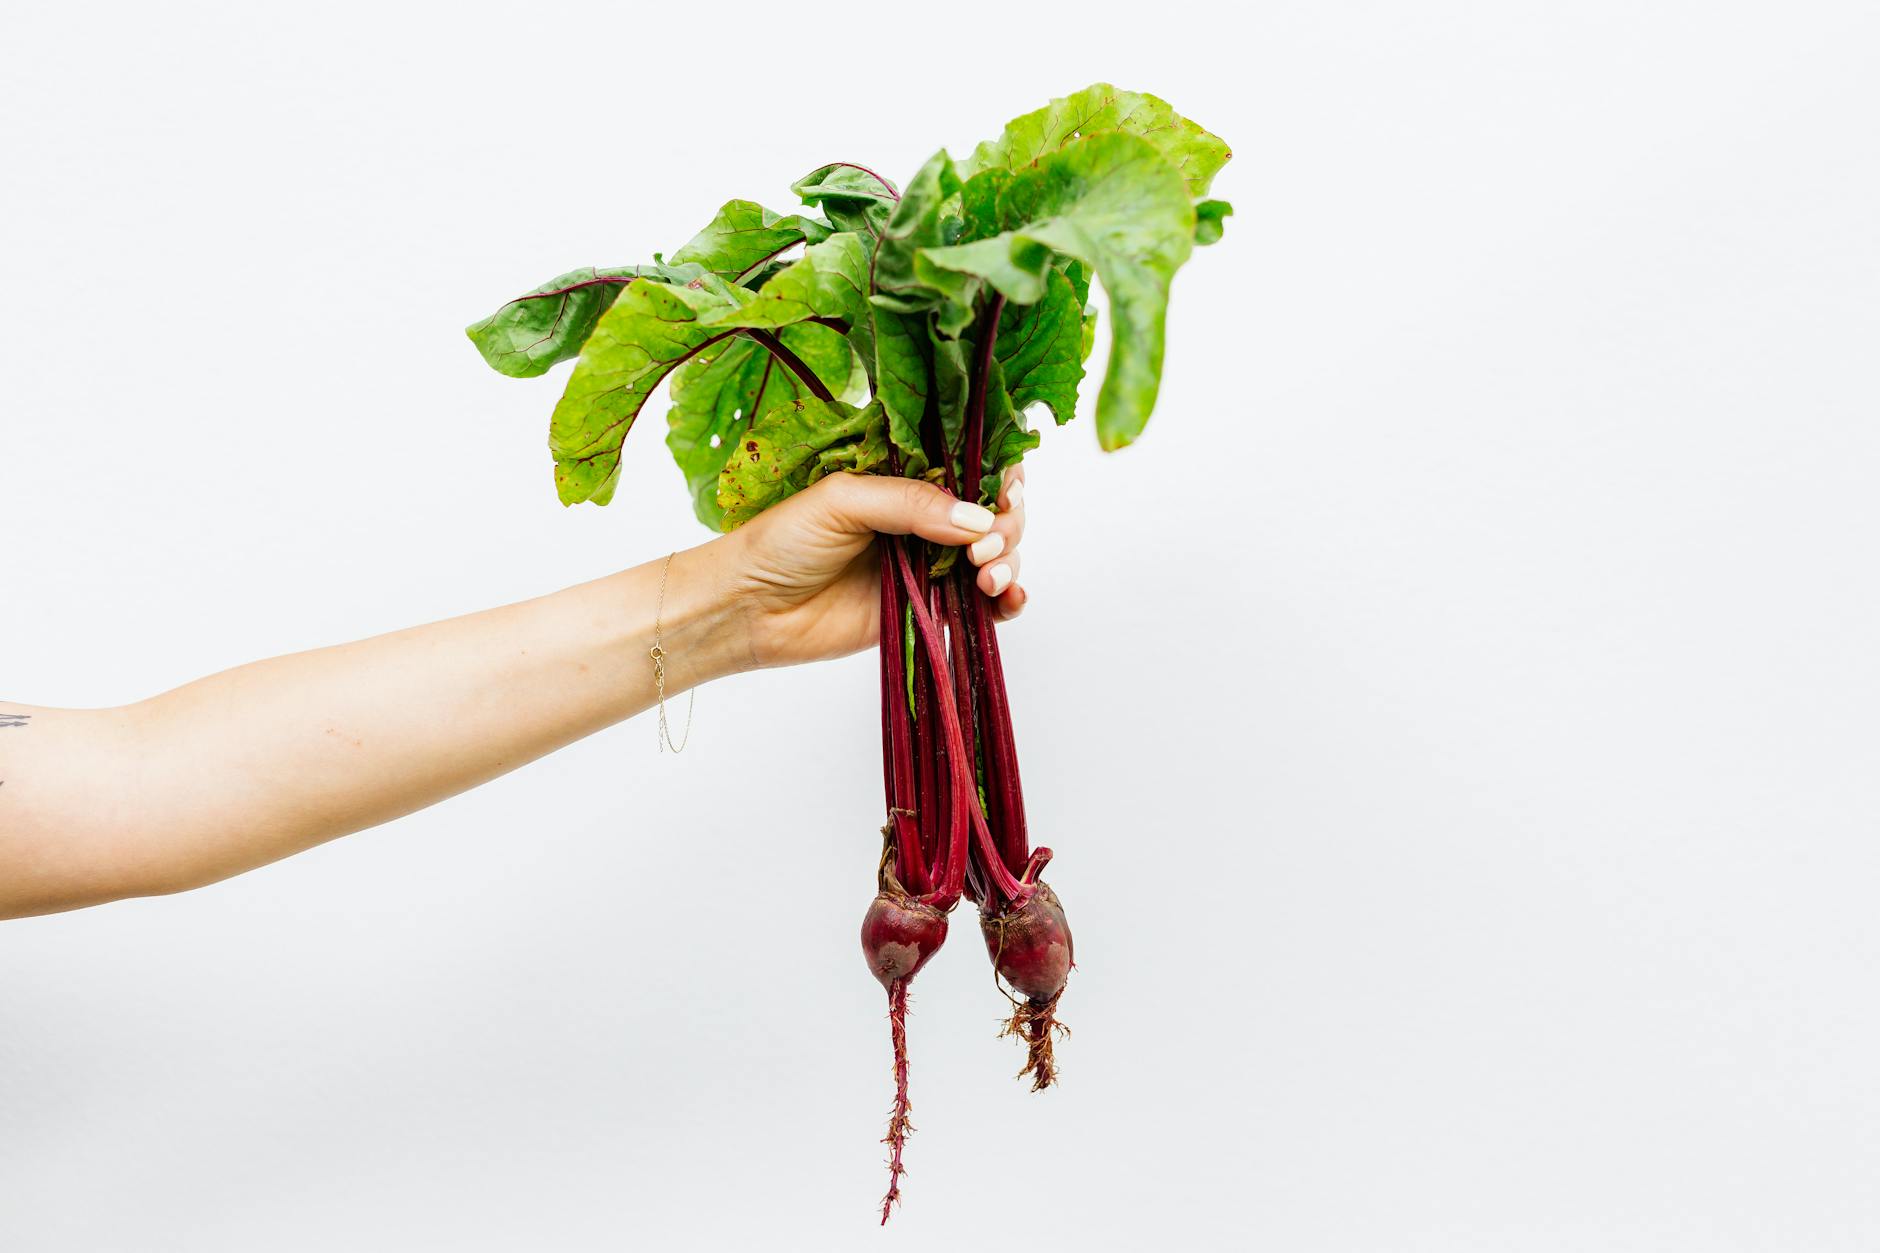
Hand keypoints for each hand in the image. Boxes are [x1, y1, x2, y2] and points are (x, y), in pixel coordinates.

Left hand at [719, 468, 1029, 667]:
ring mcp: (930, 565)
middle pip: (994, 513)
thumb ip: (910, 503)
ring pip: (996, 558)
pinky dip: (1005, 603)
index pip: (971, 468)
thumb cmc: (782, 541)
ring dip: (1007, 563)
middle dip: (1006, 526)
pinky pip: (981, 606)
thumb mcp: (842, 501)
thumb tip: (978, 521)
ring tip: (986, 577)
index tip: (1007, 493)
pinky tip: (1008, 601)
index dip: (1000, 477)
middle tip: (984, 548)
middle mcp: (925, 519)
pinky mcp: (928, 610)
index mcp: (905, 479)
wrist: (750, 608)